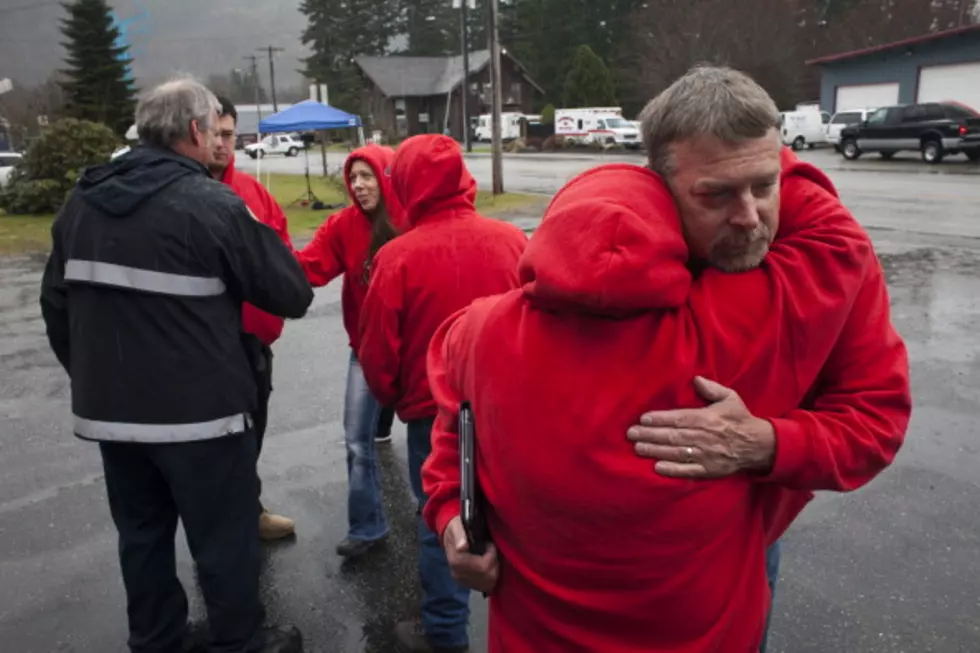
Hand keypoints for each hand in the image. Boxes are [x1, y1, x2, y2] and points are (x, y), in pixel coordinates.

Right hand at [442, 516, 499, 593]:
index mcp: (456, 561)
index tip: (489, 544)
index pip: (483, 567)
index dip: (491, 554)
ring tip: (489, 557)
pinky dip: (490, 577)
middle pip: (488, 577)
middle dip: (494, 563)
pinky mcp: (466, 585)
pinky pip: (485, 587)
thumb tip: (462, 547)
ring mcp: (462, 582)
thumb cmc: (456, 529)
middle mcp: (458, 574)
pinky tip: (487, 566)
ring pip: (489, 584)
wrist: (449, 536)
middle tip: (491, 550)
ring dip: (494, 570)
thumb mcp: (457, 526)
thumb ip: (460, 535)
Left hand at [627, 377, 775, 478]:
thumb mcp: (730, 398)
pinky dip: (673, 470)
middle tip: (631, 434)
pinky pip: (688, 471)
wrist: (758, 446)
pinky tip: (657, 468)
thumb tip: (695, 379)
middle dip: (650, 435)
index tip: (643, 418)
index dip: (660, 419)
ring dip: (655, 451)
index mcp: (707, 418)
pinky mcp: (709, 470)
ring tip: (638, 447)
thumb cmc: (739, 419)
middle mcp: (704, 437)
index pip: (679, 418)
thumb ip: (711, 388)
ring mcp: (706, 455)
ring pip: (676, 453)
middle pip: (673, 436)